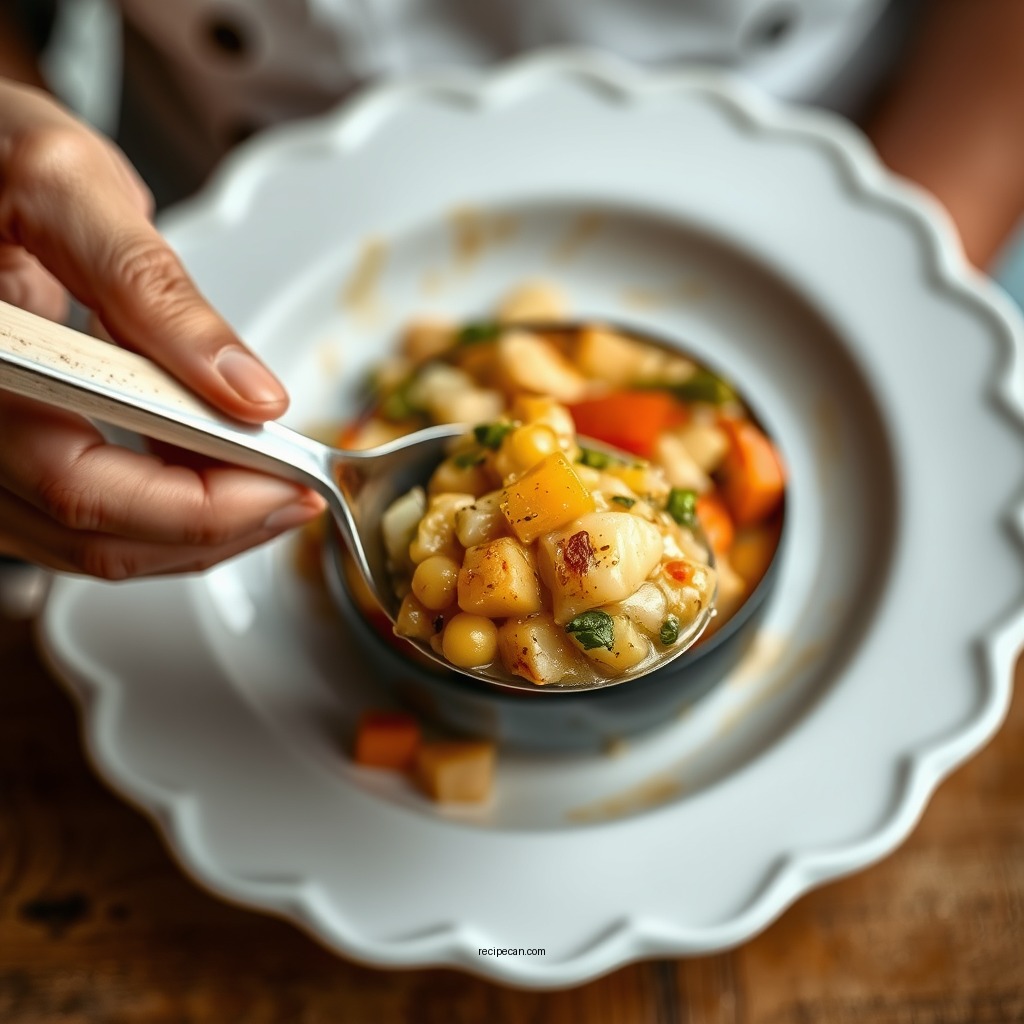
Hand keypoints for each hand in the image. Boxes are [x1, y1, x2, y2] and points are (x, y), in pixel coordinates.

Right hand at [0, 79, 324, 578]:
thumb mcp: (72, 189)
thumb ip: (158, 294)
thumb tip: (249, 393)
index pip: (82, 486)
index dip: (199, 508)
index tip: (289, 484)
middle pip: (92, 535)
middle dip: (216, 527)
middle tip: (296, 494)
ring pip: (88, 544)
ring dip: (195, 532)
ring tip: (271, 487)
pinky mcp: (3, 459)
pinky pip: (81, 520)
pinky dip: (161, 513)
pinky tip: (216, 478)